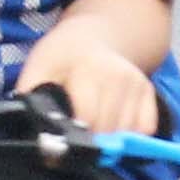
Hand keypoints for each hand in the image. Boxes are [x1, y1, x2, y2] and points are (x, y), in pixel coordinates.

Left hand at [19, 30, 159, 136]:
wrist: (94, 35)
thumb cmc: (61, 57)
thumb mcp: (37, 69)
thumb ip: (31, 98)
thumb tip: (32, 131)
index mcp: (88, 69)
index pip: (88, 118)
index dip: (72, 138)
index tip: (59, 144)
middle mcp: (118, 75)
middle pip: (108, 130)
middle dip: (88, 142)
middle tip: (74, 138)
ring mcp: (137, 82)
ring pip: (127, 133)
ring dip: (109, 140)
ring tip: (91, 127)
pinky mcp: (148, 91)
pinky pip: (145, 128)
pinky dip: (129, 135)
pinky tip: (111, 124)